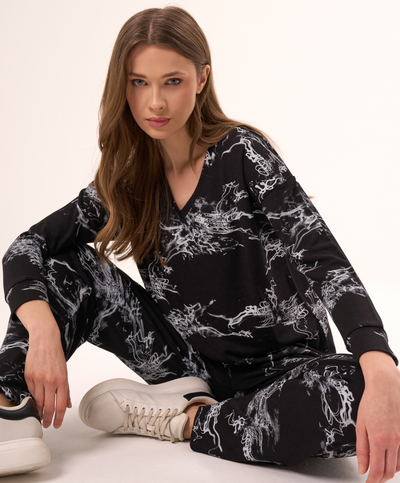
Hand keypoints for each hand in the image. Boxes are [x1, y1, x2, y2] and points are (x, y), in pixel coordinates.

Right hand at [25, 329, 71, 427]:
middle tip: (47, 424)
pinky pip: (31, 392)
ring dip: (39, 411)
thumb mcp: (65, 372)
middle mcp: (50, 381)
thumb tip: (68, 405)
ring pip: (38, 402)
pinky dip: (34, 398)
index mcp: (62, 380)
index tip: (57, 424)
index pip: (61, 406)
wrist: (45, 340)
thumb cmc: (56, 355)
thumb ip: (66, 390)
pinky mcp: (29, 376)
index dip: (59, 418)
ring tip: (41, 416)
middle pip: (48, 407)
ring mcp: (38, 379)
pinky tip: (36, 401)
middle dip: (48, 419)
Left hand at [357, 351, 399, 482]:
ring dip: (389, 471)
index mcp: (379, 439)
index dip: (372, 481)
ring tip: (379, 470)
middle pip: (390, 471)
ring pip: (399, 466)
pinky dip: (398, 462)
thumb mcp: (361, 425)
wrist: (386, 386)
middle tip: (372, 478)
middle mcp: (395, 441)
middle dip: (380, 478)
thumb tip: (363, 469)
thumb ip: (362, 449)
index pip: (378, 471)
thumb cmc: (371, 402)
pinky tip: (390, 459)